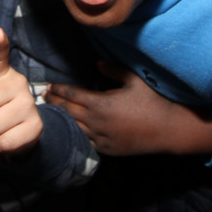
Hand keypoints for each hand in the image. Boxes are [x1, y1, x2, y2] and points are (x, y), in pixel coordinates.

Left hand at [46, 60, 211, 155]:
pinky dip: (76, 133)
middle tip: (44, 97)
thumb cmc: (152, 101)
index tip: (49, 85)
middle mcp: (96, 122)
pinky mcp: (107, 149)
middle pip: (69, 111)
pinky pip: (86, 140)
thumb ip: (113, 70)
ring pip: (74, 127)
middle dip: (55, 102)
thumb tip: (97, 63)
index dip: (59, 89)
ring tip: (53, 112)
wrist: (167, 130)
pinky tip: (72, 129)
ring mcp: (101, 137)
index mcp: (100, 103)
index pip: (72, 95)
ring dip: (63, 119)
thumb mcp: (134, 80)